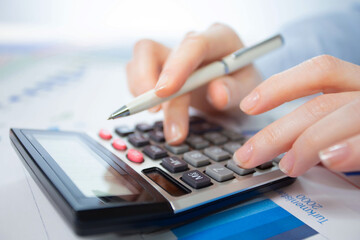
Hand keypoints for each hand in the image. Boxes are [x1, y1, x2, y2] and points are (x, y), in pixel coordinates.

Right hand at [126, 23, 261, 144]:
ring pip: (143, 56)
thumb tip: (217, 94)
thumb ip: (235, 90)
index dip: (178, 66)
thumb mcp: (249, 90)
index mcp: (220, 38)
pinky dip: (138, 90)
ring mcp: (174, 53)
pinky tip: (153, 107)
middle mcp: (192, 42)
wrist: (231, 90)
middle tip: (164, 122)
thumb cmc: (240, 85)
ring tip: (154, 113)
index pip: (194, 44)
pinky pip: (137, 70)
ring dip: (141, 87)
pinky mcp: (159, 65)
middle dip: (158, 92)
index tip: (166, 92)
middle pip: (165, 55)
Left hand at [234, 55, 359, 175]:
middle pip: (318, 105)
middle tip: (246, 156)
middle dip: (275, 133)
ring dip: (306, 144)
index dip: (280, 85)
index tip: (247, 105)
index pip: (320, 71)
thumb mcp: (342, 126)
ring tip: (287, 166)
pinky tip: (330, 160)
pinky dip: (348, 149)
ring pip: (339, 118)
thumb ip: (316, 126)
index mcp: (356, 85)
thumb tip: (274, 144)